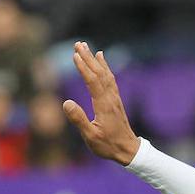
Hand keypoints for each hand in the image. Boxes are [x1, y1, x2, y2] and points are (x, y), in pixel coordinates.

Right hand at [62, 41, 140, 165]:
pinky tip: (101, 59)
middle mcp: (110, 98)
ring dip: (95, 60)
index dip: (84, 68)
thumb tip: (66, 103)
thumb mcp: (90, 136)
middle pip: (99, 73)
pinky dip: (104, 66)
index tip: (75, 55)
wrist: (128, 150)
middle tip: (78, 43)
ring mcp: (114, 98)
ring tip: (87, 47)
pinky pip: (110, 78)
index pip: (93, 81)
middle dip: (88, 58)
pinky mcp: (115, 100)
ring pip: (105, 74)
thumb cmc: (108, 145)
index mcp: (104, 105)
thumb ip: (79, 120)